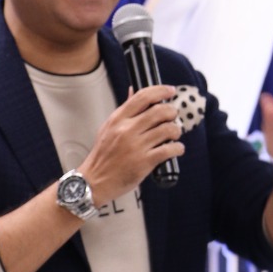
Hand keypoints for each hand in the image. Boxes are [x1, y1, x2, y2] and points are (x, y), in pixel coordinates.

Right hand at [79, 84, 184, 205]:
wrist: (95, 180)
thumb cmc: (103, 155)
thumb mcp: (108, 128)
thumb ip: (123, 111)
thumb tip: (133, 92)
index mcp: (118, 119)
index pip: (143, 96)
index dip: (160, 91)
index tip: (169, 91)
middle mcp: (127, 130)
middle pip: (159, 111)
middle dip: (172, 112)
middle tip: (173, 116)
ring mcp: (136, 146)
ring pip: (167, 129)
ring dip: (176, 130)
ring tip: (174, 134)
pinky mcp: (144, 163)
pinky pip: (168, 150)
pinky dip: (177, 148)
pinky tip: (176, 149)